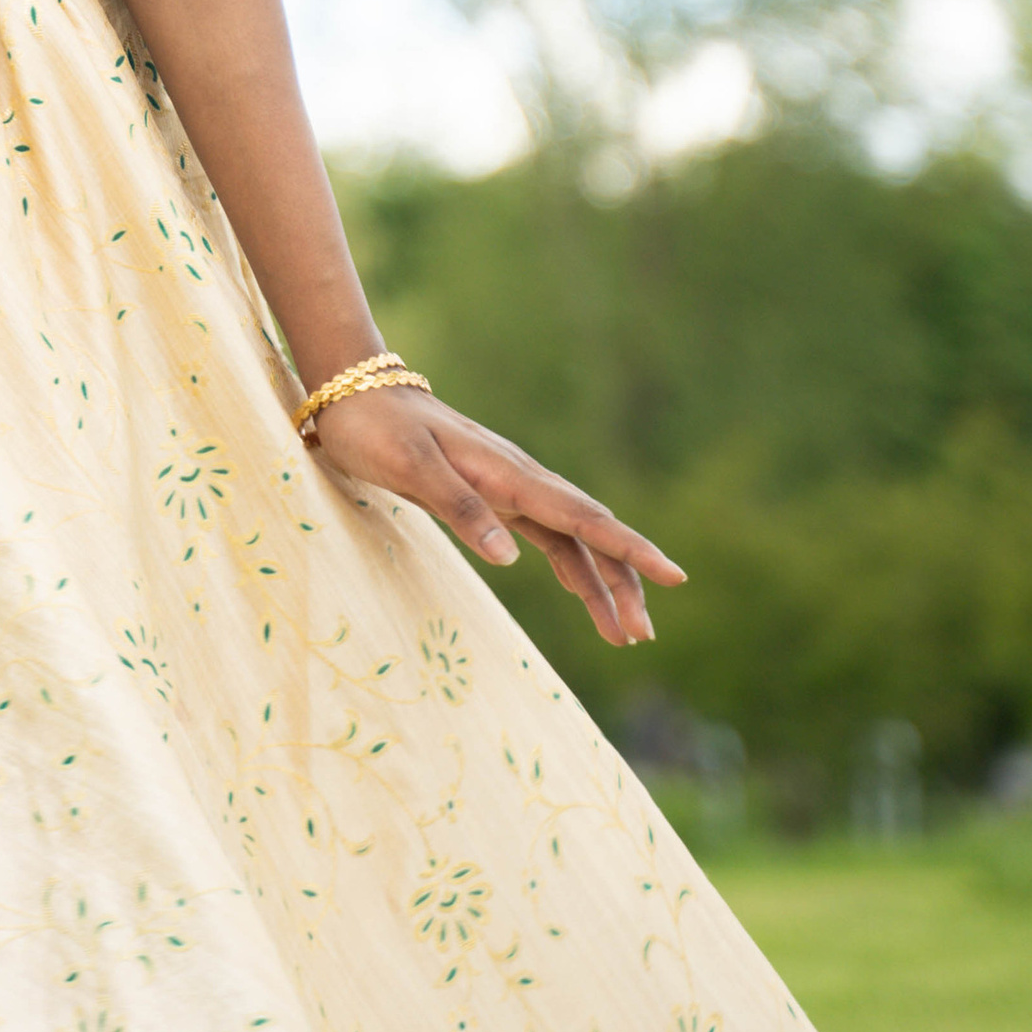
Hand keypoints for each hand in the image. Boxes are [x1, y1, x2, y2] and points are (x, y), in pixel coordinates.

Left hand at [309, 385, 684, 646]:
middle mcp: (521, 480)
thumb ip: (460, 508)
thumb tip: (509, 558)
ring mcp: (511, 487)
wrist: (356, 394)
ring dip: (602, 583)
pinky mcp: (495, 496)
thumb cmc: (378, 430)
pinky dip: (573, 567)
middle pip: (592, 534)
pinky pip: (549, 536)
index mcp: (509, 474)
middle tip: (641, 637)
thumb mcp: (410, 468)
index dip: (631, 548)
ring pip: (575, 540)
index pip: (584, 518)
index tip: (675, 577)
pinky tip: (583, 593)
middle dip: (625, 582)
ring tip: (624, 634)